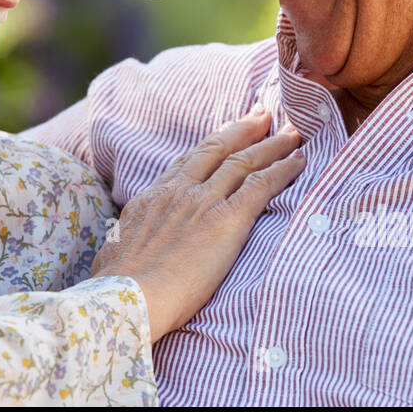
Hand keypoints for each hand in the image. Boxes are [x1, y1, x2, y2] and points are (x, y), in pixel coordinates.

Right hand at [90, 108, 303, 341]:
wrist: (127, 296)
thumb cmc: (115, 285)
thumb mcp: (114, 249)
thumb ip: (126, 239)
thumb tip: (123, 244)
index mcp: (153, 197)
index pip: (188, 162)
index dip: (212, 144)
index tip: (227, 132)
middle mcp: (180, 191)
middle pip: (218, 149)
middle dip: (244, 130)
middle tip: (264, 115)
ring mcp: (204, 202)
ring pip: (244, 162)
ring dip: (272, 145)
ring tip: (292, 134)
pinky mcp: (227, 221)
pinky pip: (261, 185)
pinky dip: (283, 170)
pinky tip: (298, 163)